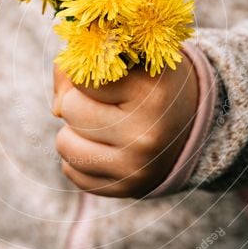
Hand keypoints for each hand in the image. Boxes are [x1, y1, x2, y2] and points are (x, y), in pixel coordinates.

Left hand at [52, 57, 197, 197]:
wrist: (191, 126)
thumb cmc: (150, 83)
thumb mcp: (128, 58)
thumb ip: (81, 65)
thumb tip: (56, 110)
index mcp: (151, 92)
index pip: (81, 75)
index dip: (88, 72)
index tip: (109, 76)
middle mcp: (146, 134)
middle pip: (69, 109)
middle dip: (80, 101)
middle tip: (108, 102)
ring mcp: (136, 168)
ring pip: (64, 144)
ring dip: (75, 131)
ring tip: (104, 124)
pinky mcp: (125, 190)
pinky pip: (71, 172)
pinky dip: (81, 157)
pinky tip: (107, 147)